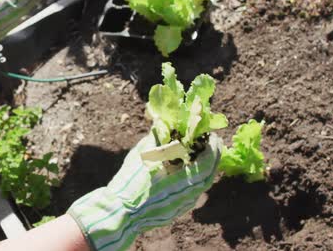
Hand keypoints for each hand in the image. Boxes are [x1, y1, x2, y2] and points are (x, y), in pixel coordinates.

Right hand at [67, 133, 221, 250]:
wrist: (120, 213)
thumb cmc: (130, 181)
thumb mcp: (142, 154)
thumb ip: (156, 137)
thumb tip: (162, 120)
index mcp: (184, 177)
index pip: (209, 159)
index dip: (212, 146)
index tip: (211, 135)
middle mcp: (189, 193)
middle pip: (209, 173)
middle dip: (212, 157)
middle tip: (210, 144)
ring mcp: (184, 204)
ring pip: (202, 185)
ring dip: (204, 169)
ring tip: (199, 157)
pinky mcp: (177, 211)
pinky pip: (194, 194)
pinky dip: (195, 181)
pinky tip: (186, 174)